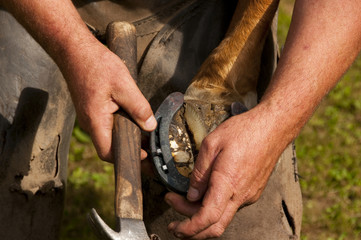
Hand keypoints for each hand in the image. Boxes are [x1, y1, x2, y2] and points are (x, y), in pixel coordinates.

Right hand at [61, 41, 155, 160]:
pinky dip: (121, 124)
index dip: (125, 157)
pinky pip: (107, 123)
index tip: (143, 155)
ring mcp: (89, 116)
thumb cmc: (96, 64)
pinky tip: (134, 117)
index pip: (107, 153)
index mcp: (95, 120)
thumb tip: (150, 126)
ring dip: (126, 134)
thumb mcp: (124, 85)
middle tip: (149, 145)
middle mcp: (89, 122)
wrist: (74, 50)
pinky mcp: (92, 109)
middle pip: (109, 146)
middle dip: (129, 147)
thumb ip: (138, 107)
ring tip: (145, 132)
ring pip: (109, 134)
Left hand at [165, 106, 286, 238]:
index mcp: (228, 182)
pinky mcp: (252, 192)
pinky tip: (204, 196)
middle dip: (192, 230)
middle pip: (215, 227)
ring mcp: (249, 195)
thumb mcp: (212, 144)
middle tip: (174, 221)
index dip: (189, 228)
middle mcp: (241, 194)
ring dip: (201, 216)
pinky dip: (214, 208)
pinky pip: (230, 207)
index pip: (207, 218)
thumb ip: (200, 172)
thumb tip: (191, 194)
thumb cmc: (245, 130)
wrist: (273, 127)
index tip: (175, 227)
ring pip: (222, 218)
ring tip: (184, 201)